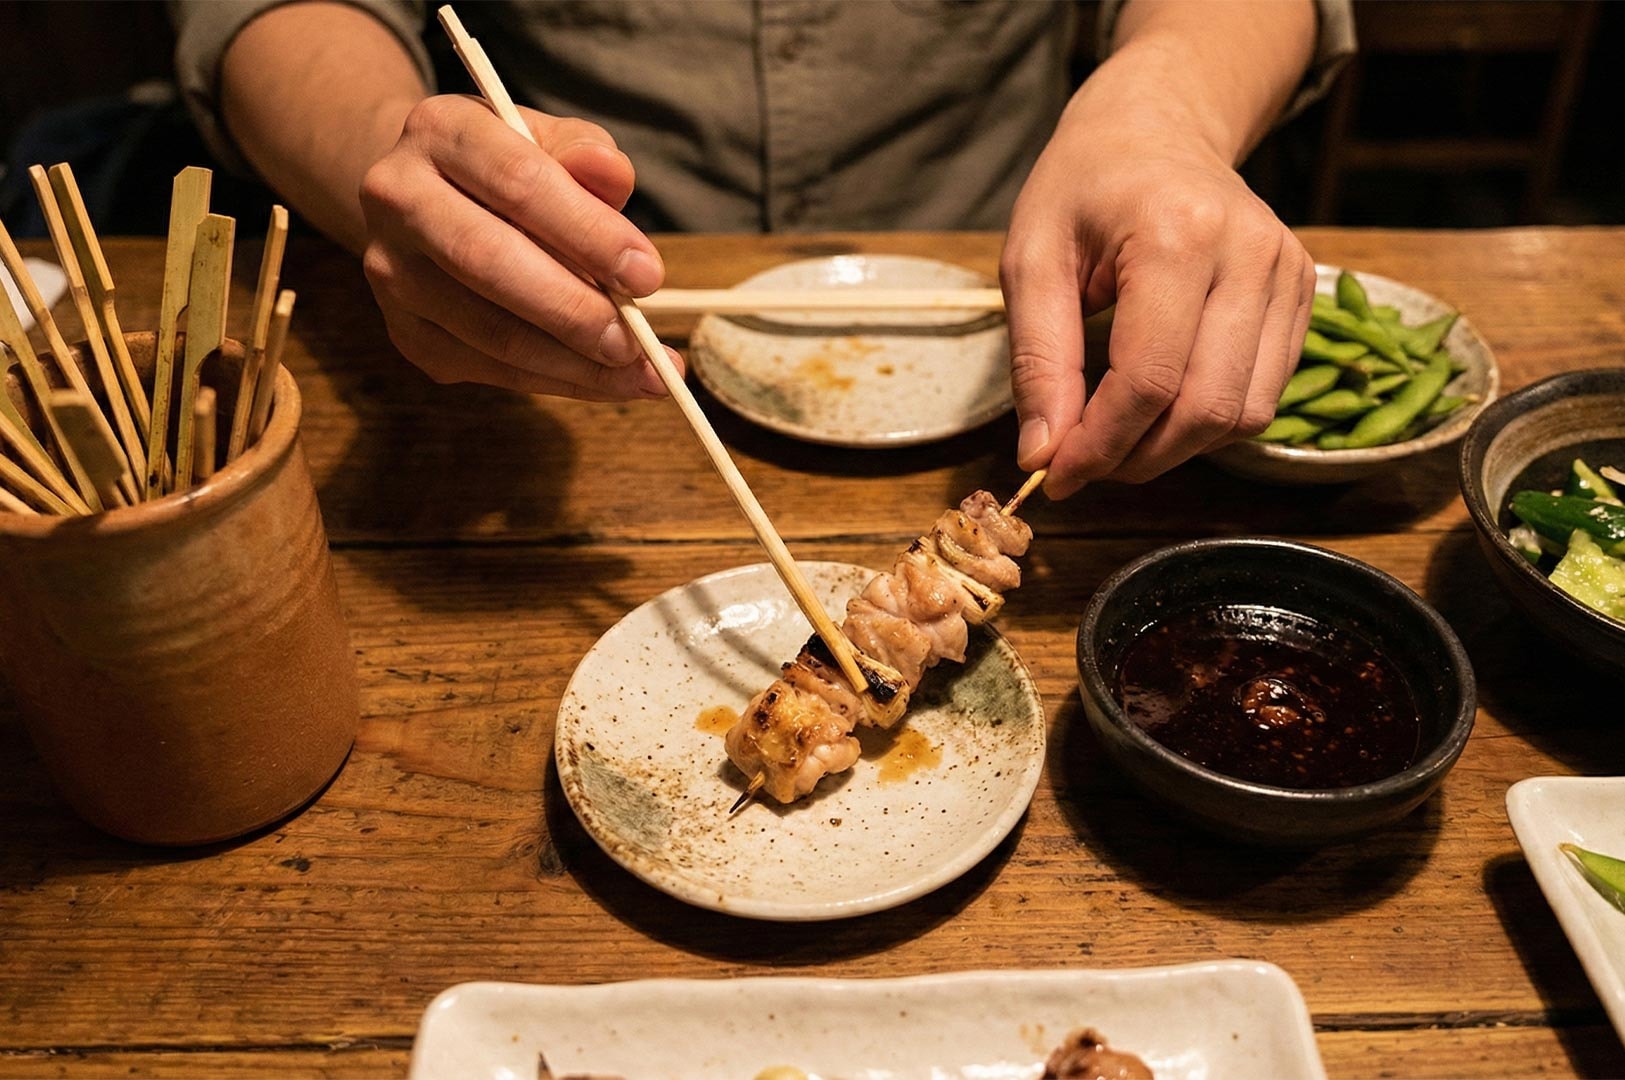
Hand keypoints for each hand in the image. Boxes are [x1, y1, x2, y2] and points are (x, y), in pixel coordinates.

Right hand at [359, 94, 682, 399]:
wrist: (424, 200)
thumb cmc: (505, 170)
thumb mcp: (546, 141)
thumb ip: (584, 153)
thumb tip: (616, 179)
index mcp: (440, 131)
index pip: (518, 183)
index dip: (588, 233)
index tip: (647, 273)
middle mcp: (398, 199)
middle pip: (489, 261)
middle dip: (574, 308)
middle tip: (636, 340)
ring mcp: (391, 273)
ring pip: (489, 331)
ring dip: (574, 362)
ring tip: (641, 373)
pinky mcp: (406, 332)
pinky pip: (489, 368)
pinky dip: (557, 380)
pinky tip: (608, 381)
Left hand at [1002, 111, 1313, 496]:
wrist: (1155, 128)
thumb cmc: (1083, 188)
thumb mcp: (1031, 262)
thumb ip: (1038, 361)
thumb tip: (1043, 454)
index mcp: (1179, 234)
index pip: (1149, 380)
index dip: (1100, 445)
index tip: (1055, 475)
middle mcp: (1251, 253)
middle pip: (1205, 408)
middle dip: (1137, 458)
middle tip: (1082, 465)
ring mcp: (1289, 272)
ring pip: (1244, 415)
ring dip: (1175, 450)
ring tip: (1117, 438)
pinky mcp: (1304, 292)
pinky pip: (1264, 396)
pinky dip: (1209, 423)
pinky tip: (1161, 406)